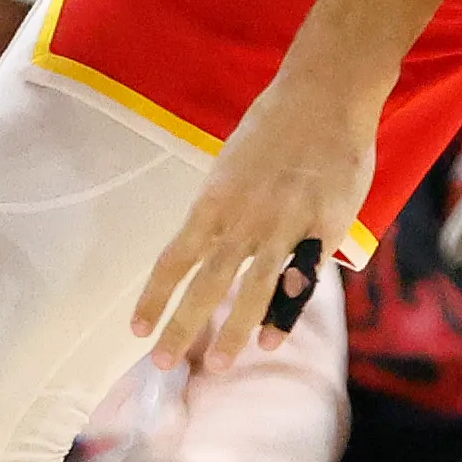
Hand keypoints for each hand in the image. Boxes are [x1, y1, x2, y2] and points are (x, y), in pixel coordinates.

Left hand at [136, 63, 376, 370]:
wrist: (324, 95)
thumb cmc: (275, 126)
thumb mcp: (232, 165)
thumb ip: (225, 209)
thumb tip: (216, 247)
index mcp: (213, 202)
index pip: (174, 259)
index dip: (154, 298)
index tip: (137, 329)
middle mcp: (242, 220)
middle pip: (205, 285)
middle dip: (182, 329)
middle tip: (163, 365)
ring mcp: (284, 227)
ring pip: (252, 291)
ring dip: (233, 332)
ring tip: (218, 365)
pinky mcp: (322, 230)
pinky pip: (300, 280)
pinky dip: (285, 313)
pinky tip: (273, 338)